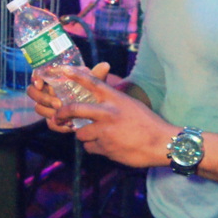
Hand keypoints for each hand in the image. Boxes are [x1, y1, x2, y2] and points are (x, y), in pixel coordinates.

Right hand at [26, 61, 111, 133]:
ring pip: (38, 108)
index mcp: (54, 78)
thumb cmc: (92, 90)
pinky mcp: (54, 119)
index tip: (41, 84)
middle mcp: (48, 90)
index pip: (37, 74)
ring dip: (48, 112)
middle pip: (32, 92)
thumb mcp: (95, 83)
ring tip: (63, 115)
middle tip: (58, 103)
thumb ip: (97, 75)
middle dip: (43, 98)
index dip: (35, 78)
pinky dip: (58, 125)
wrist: (95, 107)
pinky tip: (68, 126)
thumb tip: (105, 65)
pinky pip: (50, 123)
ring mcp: (48, 105)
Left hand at [52, 66, 173, 166]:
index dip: (76, 75)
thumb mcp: (131, 105)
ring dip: (85, 136)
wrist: (160, 143)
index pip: (93, 82)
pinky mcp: (105, 148)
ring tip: (97, 137)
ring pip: (80, 134)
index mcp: (115, 99)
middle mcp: (108, 113)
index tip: (63, 69)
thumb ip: (113, 103)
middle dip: (62, 114)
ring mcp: (105, 131)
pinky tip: (107, 146)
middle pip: (75, 109)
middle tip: (57, 118)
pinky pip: (89, 148)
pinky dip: (94, 148)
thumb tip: (97, 104)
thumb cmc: (148, 123)